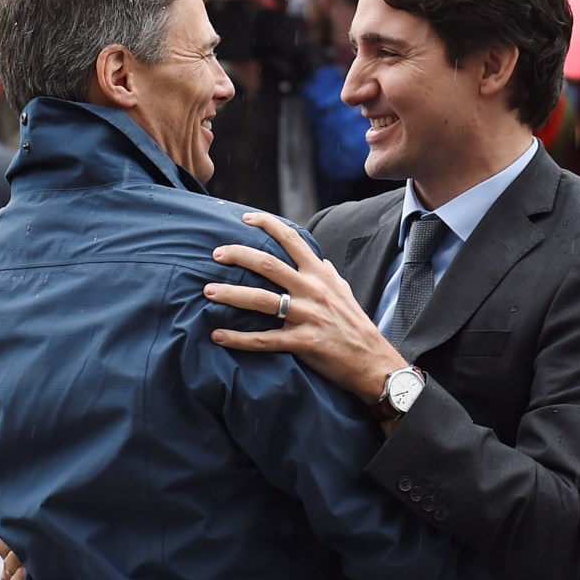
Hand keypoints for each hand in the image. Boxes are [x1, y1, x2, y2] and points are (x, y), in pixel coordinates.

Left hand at [207, 211, 405, 403]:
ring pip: (261, 300)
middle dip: (238, 255)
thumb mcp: (344, 291)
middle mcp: (312, 290)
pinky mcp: (303, 343)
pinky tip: (218, 336)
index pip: (292, 239)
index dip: (268, 224)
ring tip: (207, 292)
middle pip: (268, 264)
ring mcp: (307, 316)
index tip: (246, 218)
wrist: (372, 361)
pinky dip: (239, 338)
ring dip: (230, 294)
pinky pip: (264, 339)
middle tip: (215, 254)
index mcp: (320, 274)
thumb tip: (319, 259)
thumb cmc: (355, 325)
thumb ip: (328, 274)